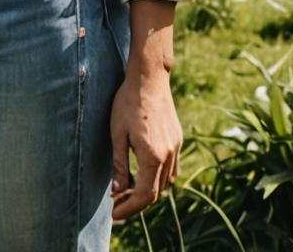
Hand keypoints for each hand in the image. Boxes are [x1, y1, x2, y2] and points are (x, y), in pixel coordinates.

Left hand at [109, 65, 181, 222]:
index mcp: (152, 156)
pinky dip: (158, 176)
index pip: (144, 195)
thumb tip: (117, 192)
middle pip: (155, 192)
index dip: (129, 209)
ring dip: (148, 190)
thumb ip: (118, 165)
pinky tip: (143, 171)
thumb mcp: (117, 134)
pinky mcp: (177, 139)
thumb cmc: (127, 102)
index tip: (115, 215)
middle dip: (136, 202)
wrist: (149, 78)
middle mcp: (168, 155)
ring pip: (165, 182)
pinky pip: (171, 168)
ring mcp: (175, 147)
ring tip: (127, 188)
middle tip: (117, 202)